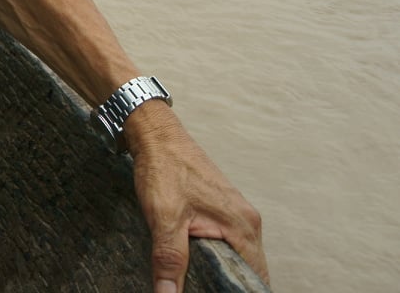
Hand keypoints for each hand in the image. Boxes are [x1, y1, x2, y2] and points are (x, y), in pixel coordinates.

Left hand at [125, 102, 267, 290]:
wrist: (155, 135)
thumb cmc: (163, 169)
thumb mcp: (164, 218)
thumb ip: (170, 259)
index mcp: (243, 226)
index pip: (255, 277)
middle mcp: (247, 221)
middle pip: (248, 269)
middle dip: (230, 286)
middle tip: (203, 291)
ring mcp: (236, 214)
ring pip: (237, 256)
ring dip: (222, 272)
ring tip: (200, 285)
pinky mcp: (222, 209)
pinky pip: (228, 242)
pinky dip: (216, 257)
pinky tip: (196, 266)